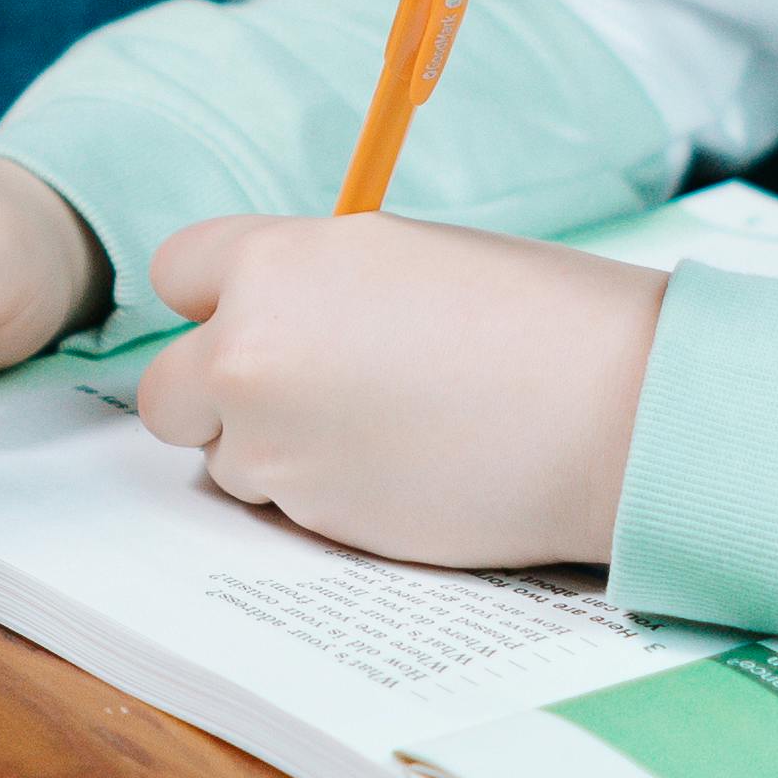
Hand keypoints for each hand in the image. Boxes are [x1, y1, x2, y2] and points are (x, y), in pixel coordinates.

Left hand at [137, 216, 664, 565]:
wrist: (611, 412)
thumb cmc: (534, 317)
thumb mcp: (400, 257)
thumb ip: (313, 285)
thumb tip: (269, 314)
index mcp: (276, 263)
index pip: (177, 273)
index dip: (217, 300)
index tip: (253, 316)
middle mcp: (249, 352)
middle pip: (166, 388)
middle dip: (216, 396)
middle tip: (299, 395)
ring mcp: (272, 445)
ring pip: (223, 456)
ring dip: (273, 452)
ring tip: (378, 431)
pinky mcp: (311, 519)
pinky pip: (280, 507)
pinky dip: (321, 494)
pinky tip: (399, 469)